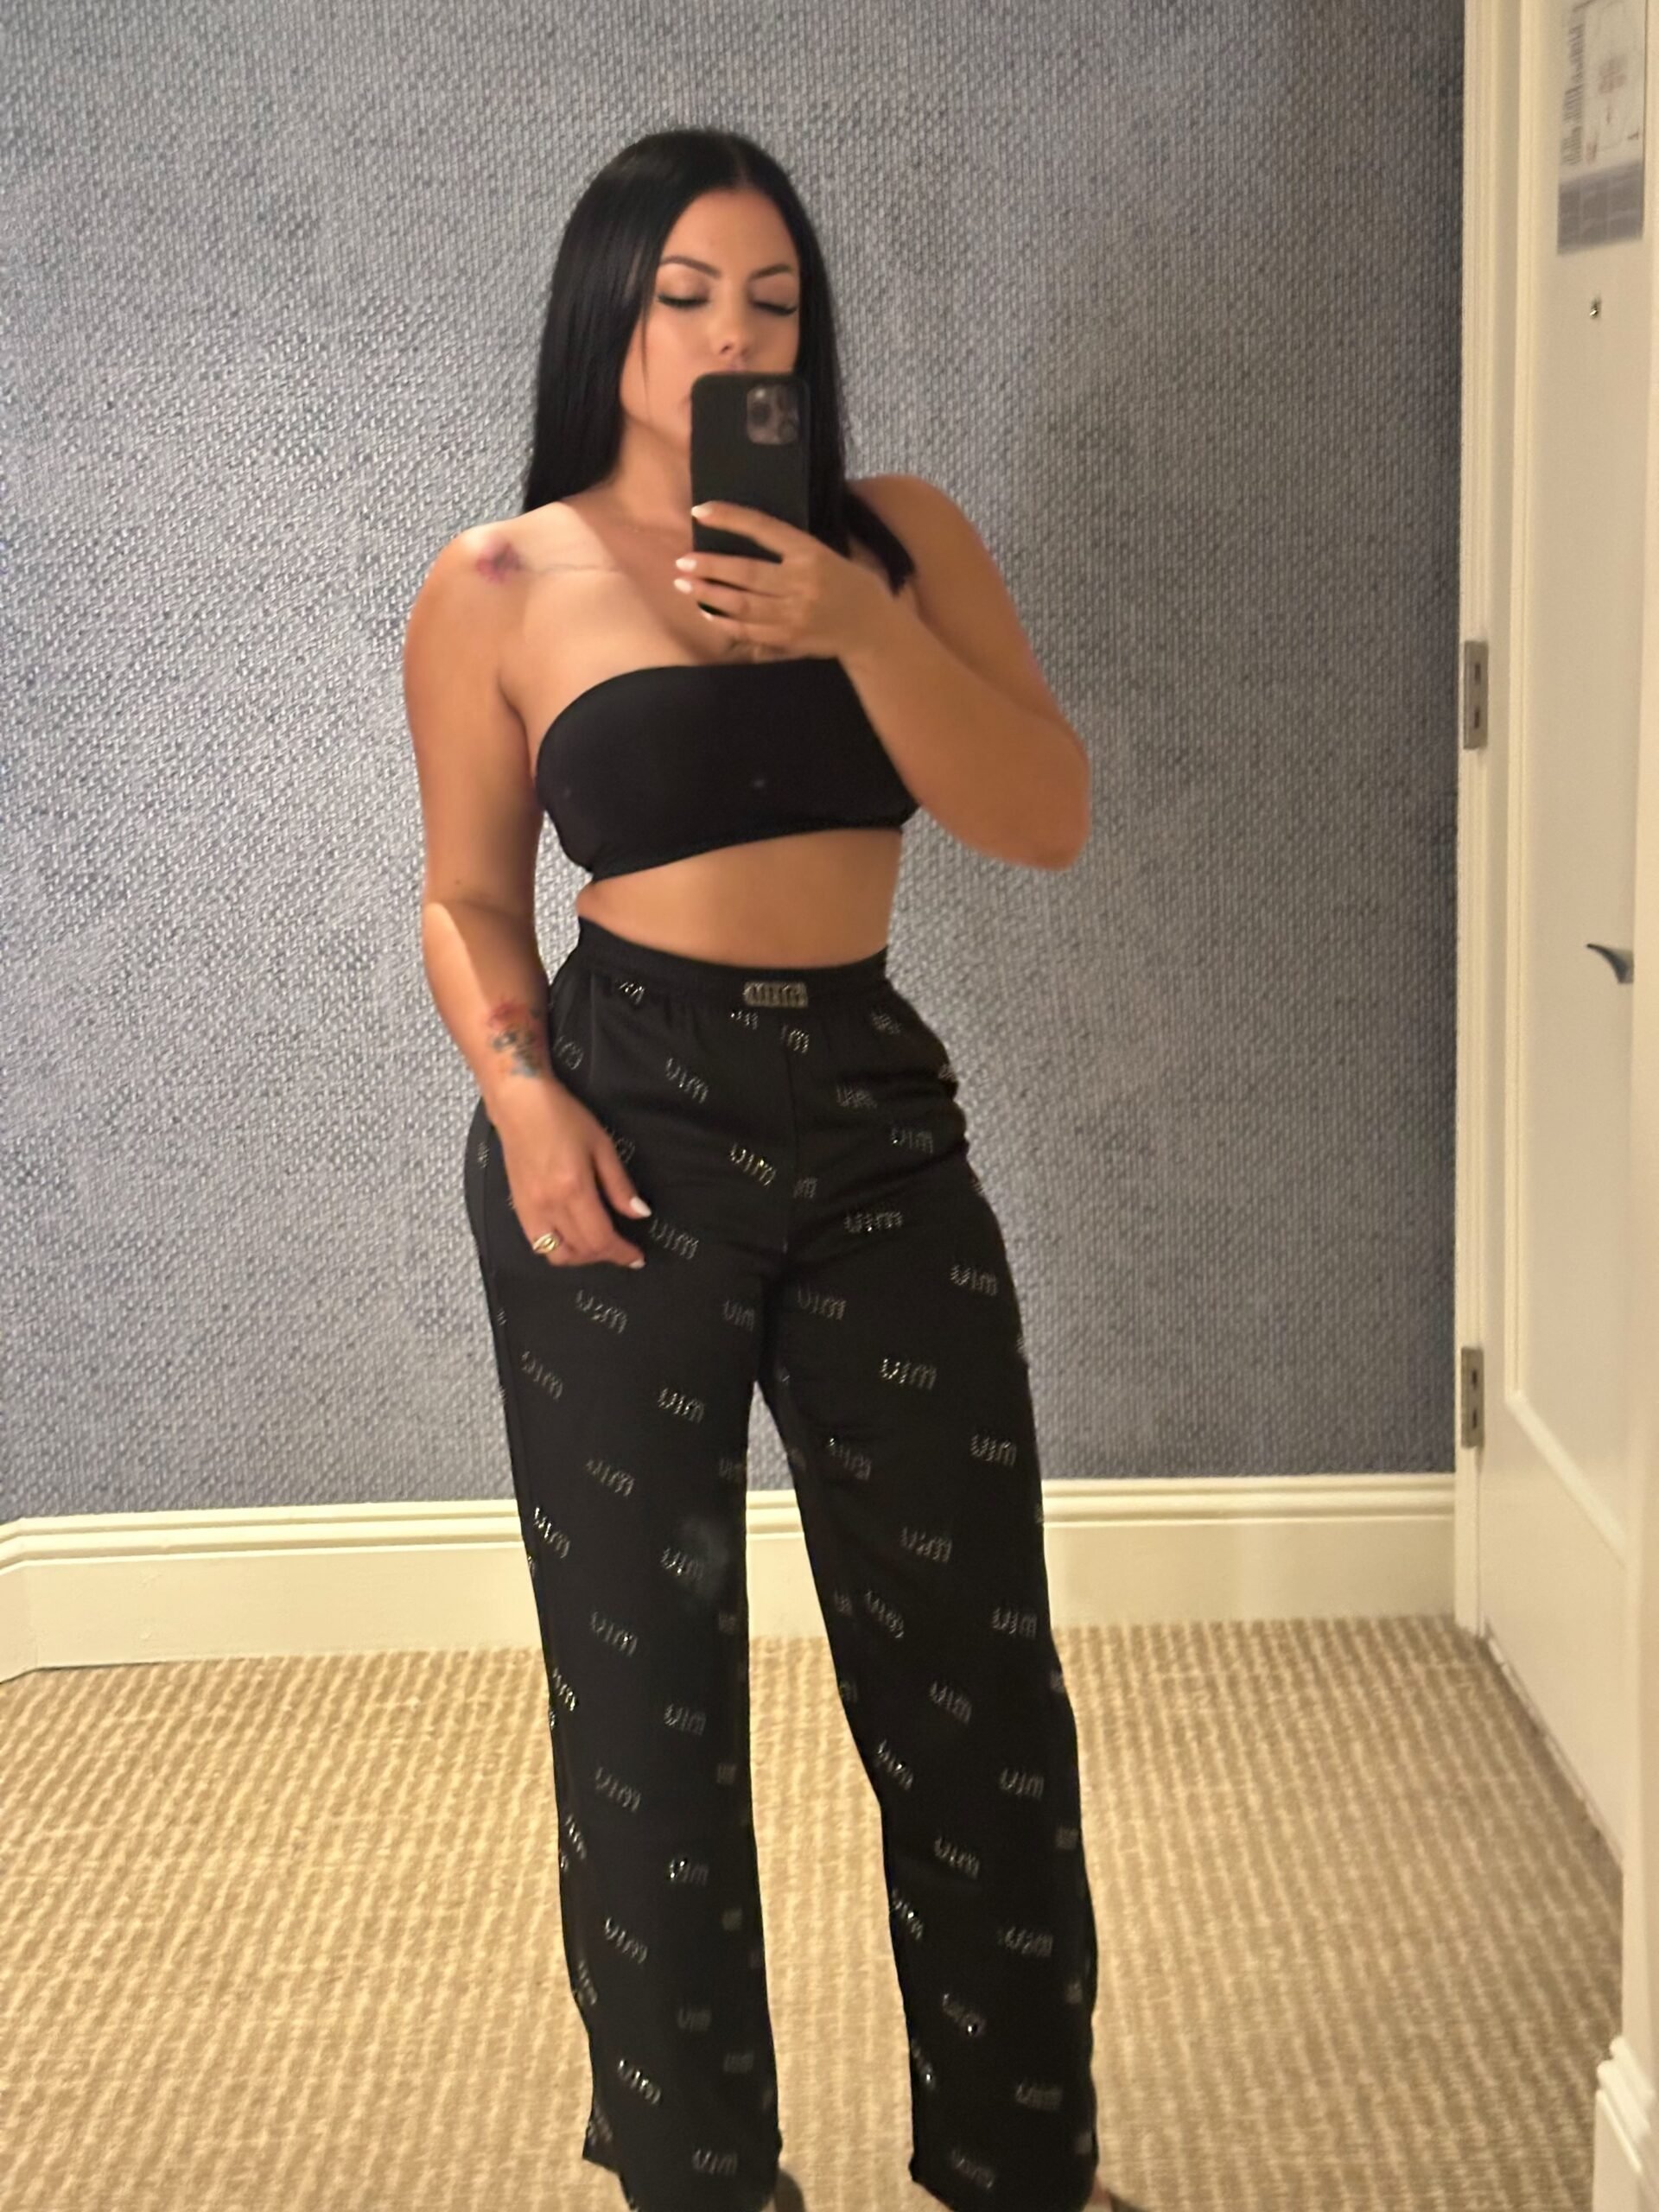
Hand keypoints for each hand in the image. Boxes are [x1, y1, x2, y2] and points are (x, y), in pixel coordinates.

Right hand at [496, 1087, 651, 1269]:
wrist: (519, 1103)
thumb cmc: (564, 1117)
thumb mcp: (601, 1146)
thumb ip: (620, 1185)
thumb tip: (640, 1214)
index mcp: (573, 1190)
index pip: (600, 1238)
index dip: (621, 1253)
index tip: (637, 1257)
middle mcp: (549, 1206)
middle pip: (581, 1250)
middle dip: (606, 1255)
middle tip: (622, 1248)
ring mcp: (529, 1209)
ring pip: (556, 1255)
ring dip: (581, 1257)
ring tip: (597, 1245)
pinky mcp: (518, 1207)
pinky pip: (537, 1244)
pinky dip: (558, 1249)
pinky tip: (572, 1236)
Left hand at [674, 501, 896, 657]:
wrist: (874, 630)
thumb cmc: (853, 585)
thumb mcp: (830, 554)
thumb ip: (795, 546)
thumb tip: (753, 528)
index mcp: (812, 553)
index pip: (765, 529)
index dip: (731, 519)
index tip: (701, 511)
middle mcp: (801, 583)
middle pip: (746, 573)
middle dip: (710, 566)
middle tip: (682, 561)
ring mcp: (794, 614)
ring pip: (742, 604)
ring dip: (709, 594)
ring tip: (684, 584)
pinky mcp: (789, 639)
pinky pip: (750, 632)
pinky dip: (725, 623)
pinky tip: (706, 613)